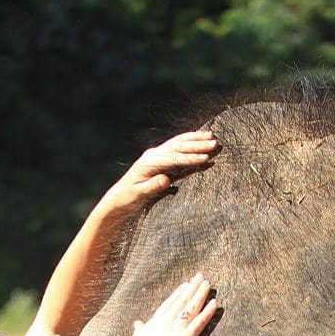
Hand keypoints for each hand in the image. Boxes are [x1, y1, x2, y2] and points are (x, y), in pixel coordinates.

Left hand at [102, 131, 217, 216]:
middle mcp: (153, 154)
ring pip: (178, 142)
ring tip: (212, 137)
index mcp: (149, 163)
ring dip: (196, 139)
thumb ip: (152, 186)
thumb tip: (166, 179)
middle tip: (215, 144)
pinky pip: (176, 145)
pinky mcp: (159, 156)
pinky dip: (189, 140)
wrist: (118, 197)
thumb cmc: (128, 198)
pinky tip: (200, 137)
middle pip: (178, 146)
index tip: (206, 158)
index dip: (190, 158)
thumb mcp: (138, 195)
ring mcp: (156, 153)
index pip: (174, 158)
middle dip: (198, 145)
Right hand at [125, 274, 217, 335]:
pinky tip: (215, 303)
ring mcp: (178, 327)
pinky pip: (200, 322)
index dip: (178, 293)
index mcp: (156, 321)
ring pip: (192, 307)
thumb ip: (139, 330)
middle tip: (200, 277)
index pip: (169, 303)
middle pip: (182, 301)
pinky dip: (208, 312)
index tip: (185, 285)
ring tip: (208, 284)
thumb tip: (137, 324)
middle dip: (192, 288)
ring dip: (200, 294)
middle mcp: (168, 320)